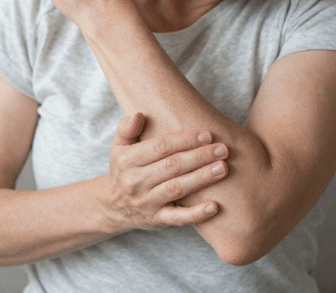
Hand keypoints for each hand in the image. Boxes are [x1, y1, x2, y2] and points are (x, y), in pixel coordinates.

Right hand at [98, 113, 228, 231]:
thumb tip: (138, 115)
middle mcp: (135, 181)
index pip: (160, 147)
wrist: (112, 206)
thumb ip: (126, 128)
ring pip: (177, 188)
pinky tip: (214, 206)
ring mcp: (146, 202)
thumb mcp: (118, 147)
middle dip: (199, 156)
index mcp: (128, 160)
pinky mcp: (156, 220)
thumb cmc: (124, 170)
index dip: (185, 140)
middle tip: (223, 149)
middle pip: (172, 166)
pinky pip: (177, 218)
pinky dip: (196, 214)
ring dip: (202, 178)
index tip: (207, 134)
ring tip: (223, 168)